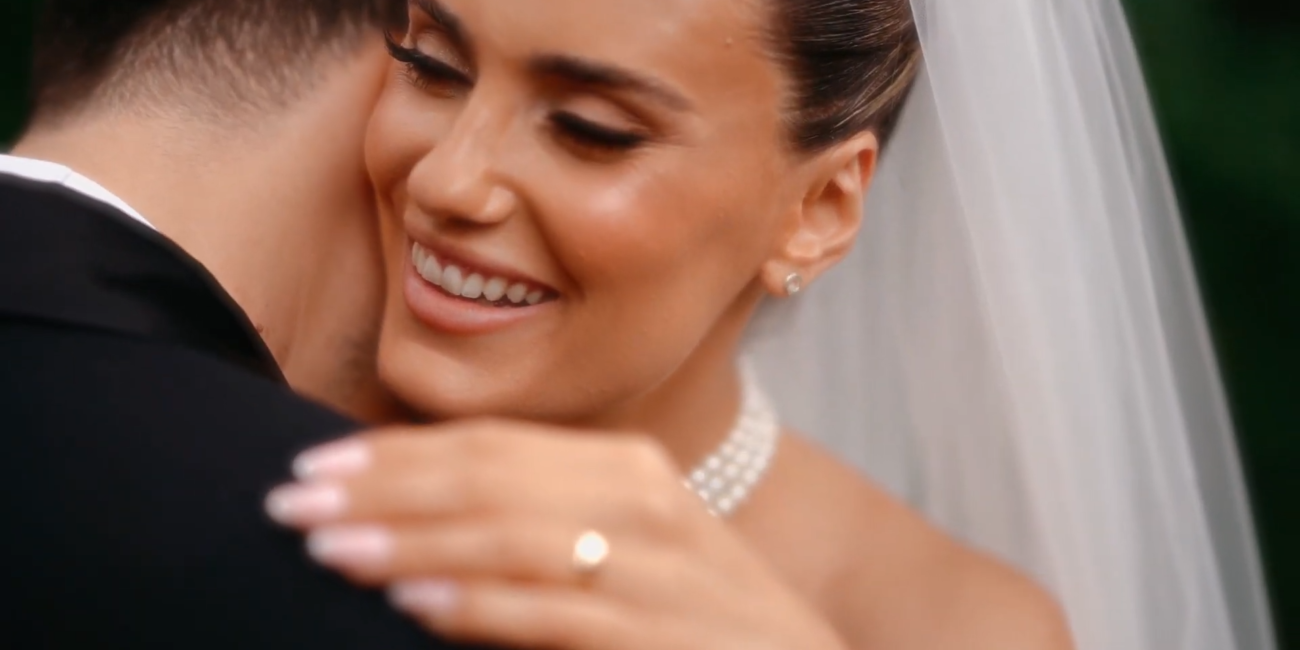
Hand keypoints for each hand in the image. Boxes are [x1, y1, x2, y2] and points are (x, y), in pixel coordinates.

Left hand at [265, 419, 846, 649]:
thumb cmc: (690, 609)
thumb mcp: (625, 542)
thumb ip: (538, 515)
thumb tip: (417, 509)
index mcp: (625, 466)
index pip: (490, 446)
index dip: (394, 452)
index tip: (314, 463)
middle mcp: (641, 499)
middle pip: (488, 479)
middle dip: (381, 488)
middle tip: (292, 500)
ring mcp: (653, 566)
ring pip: (510, 537)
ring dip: (410, 540)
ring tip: (330, 547)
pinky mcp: (655, 633)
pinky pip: (553, 612)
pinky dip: (479, 604)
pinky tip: (414, 601)